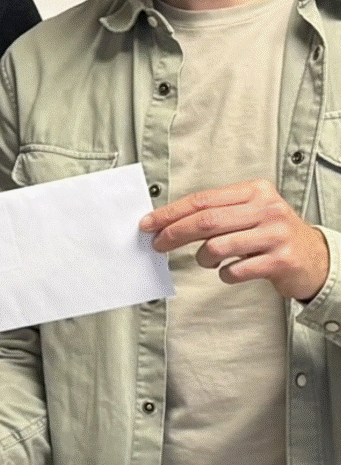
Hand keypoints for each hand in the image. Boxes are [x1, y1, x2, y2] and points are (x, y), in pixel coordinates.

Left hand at [143, 179, 330, 300]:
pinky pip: (236, 270)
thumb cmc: (272, 234)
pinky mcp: (281, 261)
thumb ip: (216, 212)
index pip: (203, 199)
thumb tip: (168, 221)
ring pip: (218, 246)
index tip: (150, 223)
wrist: (315, 258)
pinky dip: (224, 274)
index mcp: (255, 191)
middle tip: (158, 244)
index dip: (171, 212)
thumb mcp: (249, 212)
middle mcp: (268, 209)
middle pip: (206, 221)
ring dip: (203, 257)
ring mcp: (276, 235)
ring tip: (206, 260)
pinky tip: (229, 271)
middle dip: (174, 233)